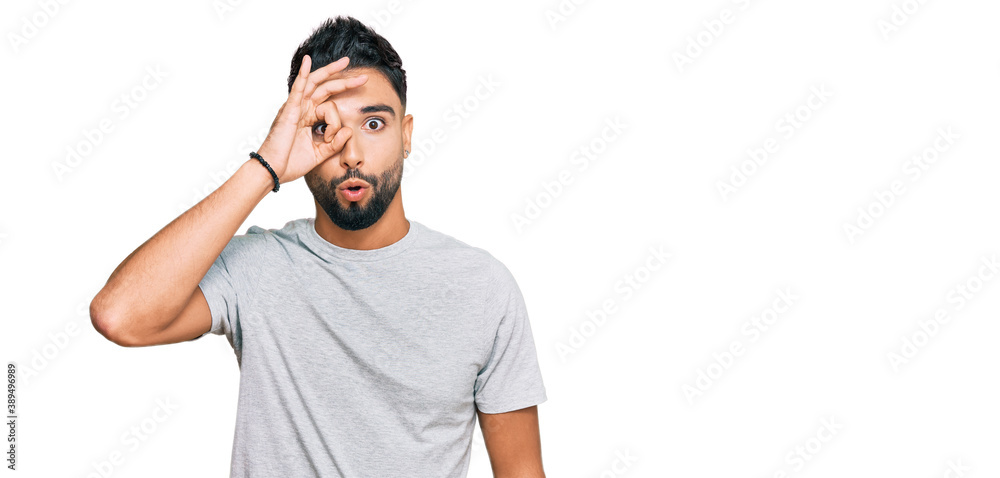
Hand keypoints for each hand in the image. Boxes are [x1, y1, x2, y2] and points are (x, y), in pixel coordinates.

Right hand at [255, 54, 368, 183]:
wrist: (273, 171)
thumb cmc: (290, 163)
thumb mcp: (320, 153)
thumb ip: (335, 143)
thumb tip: (349, 130)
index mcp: (308, 118)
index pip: (330, 105)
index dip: (337, 122)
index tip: (333, 138)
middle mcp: (302, 109)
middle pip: (325, 88)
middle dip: (344, 81)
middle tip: (363, 77)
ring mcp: (295, 107)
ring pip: (315, 83)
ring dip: (330, 71)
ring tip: (346, 62)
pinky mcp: (289, 110)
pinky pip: (297, 88)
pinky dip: (302, 74)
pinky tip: (307, 61)